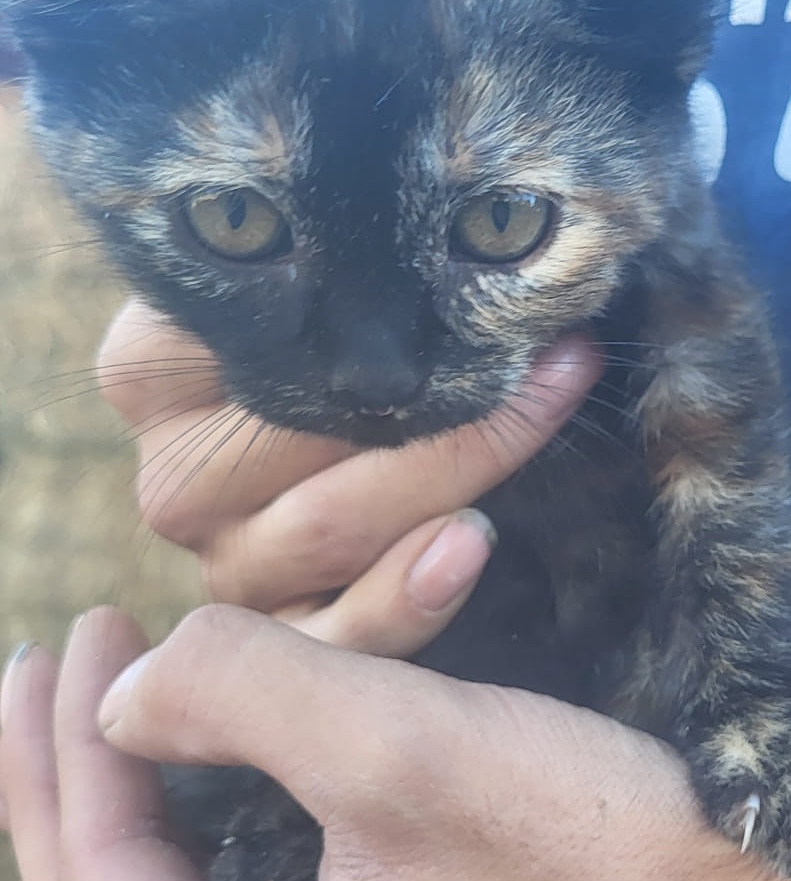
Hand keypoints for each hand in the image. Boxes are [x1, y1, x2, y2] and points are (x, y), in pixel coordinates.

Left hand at [0, 607, 790, 880]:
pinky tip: (240, 818)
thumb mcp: (407, 748)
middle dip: (83, 799)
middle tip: (59, 677)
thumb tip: (128, 692)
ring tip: (127, 734)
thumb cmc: (607, 856)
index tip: (75, 630)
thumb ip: (232, 693)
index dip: (71, 749)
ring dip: (160, 839)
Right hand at [96, 300, 600, 656]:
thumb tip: (442, 241)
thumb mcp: (314, 312)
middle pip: (307, 435)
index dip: (369, 304)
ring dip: (451, 474)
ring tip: (531, 417)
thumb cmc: (345, 375)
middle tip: (549, 351)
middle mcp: (176, 480)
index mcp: (152, 376)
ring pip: (333, 526)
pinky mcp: (284, 640)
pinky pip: (341, 633)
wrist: (351, 463)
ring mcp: (228, 567)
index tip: (472, 285)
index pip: (255, 337)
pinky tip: (467, 546)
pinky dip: (410, 595)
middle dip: (441, 392)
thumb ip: (333, 282)